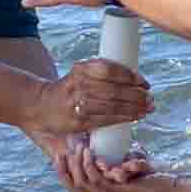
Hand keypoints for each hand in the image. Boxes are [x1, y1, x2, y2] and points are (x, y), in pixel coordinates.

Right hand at [30, 131, 155, 191]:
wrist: (171, 188)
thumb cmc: (151, 176)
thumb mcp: (126, 167)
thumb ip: (112, 164)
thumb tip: (99, 149)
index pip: (74, 189)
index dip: (62, 174)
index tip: (58, 157)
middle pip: (73, 188)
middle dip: (64, 169)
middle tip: (62, 151)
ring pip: (82, 183)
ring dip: (77, 164)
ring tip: (78, 147)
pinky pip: (97, 179)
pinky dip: (90, 164)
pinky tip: (89, 151)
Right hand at [33, 58, 152, 134]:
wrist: (40, 106)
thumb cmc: (67, 89)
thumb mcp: (79, 73)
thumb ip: (99, 71)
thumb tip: (131, 73)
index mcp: (80, 70)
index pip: (109, 70)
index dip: (129, 76)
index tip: (144, 82)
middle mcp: (78, 85)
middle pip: (114, 89)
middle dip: (136, 94)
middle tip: (151, 97)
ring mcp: (78, 104)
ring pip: (112, 105)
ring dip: (134, 107)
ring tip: (148, 108)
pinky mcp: (79, 121)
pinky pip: (106, 119)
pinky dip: (123, 118)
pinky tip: (135, 116)